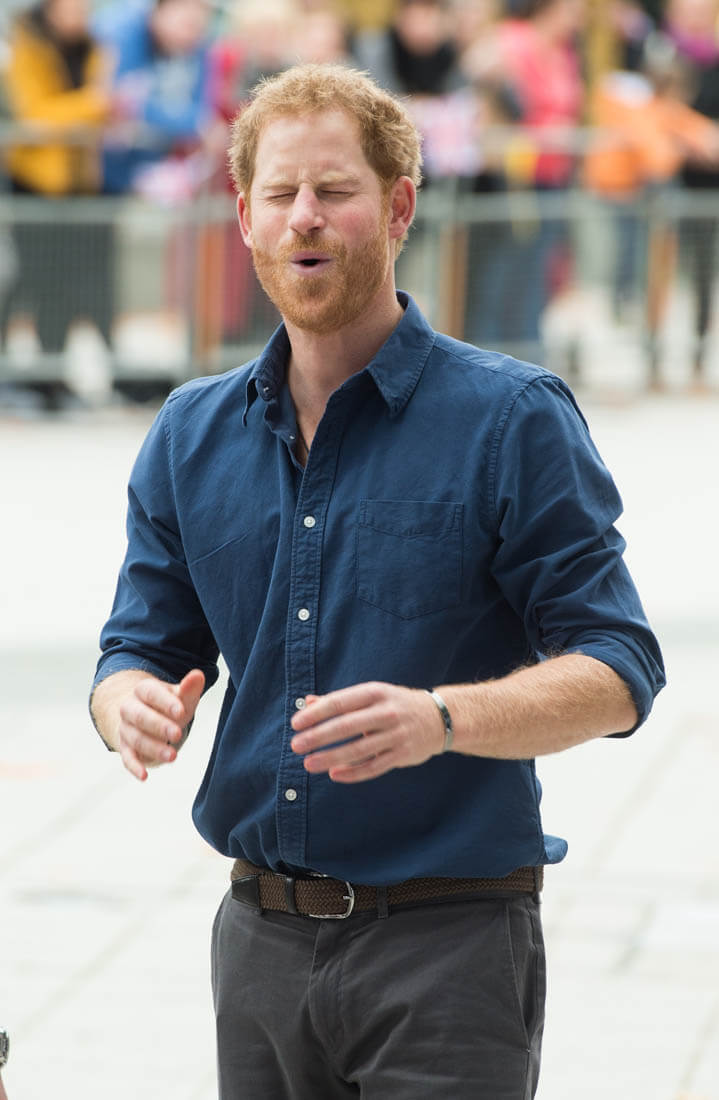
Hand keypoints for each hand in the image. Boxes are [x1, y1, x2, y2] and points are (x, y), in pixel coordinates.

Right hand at [116, 669, 204, 781]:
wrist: (143, 716)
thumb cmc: (168, 706)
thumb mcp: (179, 696)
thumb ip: (189, 688)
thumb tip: (198, 675)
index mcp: (143, 690)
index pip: (151, 693)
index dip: (165, 702)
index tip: (181, 711)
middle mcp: (130, 708)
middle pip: (140, 716)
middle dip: (158, 725)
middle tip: (177, 734)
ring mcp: (126, 728)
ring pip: (136, 738)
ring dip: (153, 748)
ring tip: (172, 756)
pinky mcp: (125, 747)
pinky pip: (127, 758)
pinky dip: (134, 767)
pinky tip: (144, 776)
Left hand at [290, 681, 445, 783]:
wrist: (440, 718)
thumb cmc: (396, 704)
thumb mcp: (371, 695)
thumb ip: (340, 701)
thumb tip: (307, 702)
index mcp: (375, 693)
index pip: (340, 702)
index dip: (316, 714)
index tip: (295, 724)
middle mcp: (386, 712)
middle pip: (346, 726)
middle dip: (318, 737)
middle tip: (296, 745)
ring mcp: (396, 735)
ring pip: (358, 750)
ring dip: (330, 757)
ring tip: (308, 763)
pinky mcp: (402, 755)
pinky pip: (374, 767)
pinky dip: (353, 773)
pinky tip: (334, 774)